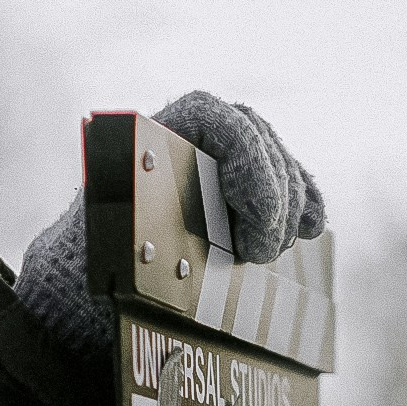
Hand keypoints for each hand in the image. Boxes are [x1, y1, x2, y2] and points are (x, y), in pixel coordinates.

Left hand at [13, 92, 323, 353]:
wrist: (95, 286)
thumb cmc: (97, 263)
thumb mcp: (111, 239)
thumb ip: (138, 223)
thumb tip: (161, 229)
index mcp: (153, 138)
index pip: (218, 117)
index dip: (251, 161)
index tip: (258, 219)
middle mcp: (190, 141)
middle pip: (256, 138)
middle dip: (273, 193)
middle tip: (262, 253)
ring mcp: (220, 165)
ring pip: (276, 161)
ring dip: (290, 201)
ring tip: (272, 252)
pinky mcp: (242, 196)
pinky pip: (286, 185)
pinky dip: (302, 202)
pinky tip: (311, 228)